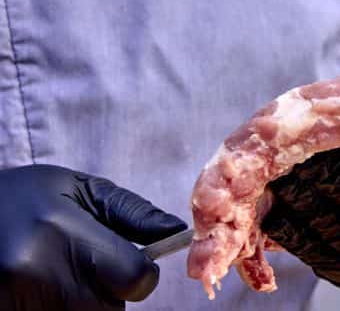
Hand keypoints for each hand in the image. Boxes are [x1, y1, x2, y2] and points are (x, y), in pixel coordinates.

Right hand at [0, 164, 187, 309]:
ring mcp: (14, 300)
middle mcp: (35, 270)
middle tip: (90, 271)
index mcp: (61, 231)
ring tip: (63, 276)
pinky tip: (45, 290)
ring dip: (84, 305)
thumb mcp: (77, 189)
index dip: (141, 275)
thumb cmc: (25, 197)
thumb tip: (175, 231)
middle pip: (108, 309)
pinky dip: (57, 309)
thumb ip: (130, 212)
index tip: (130, 265)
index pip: (134, 277)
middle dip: (111, 295)